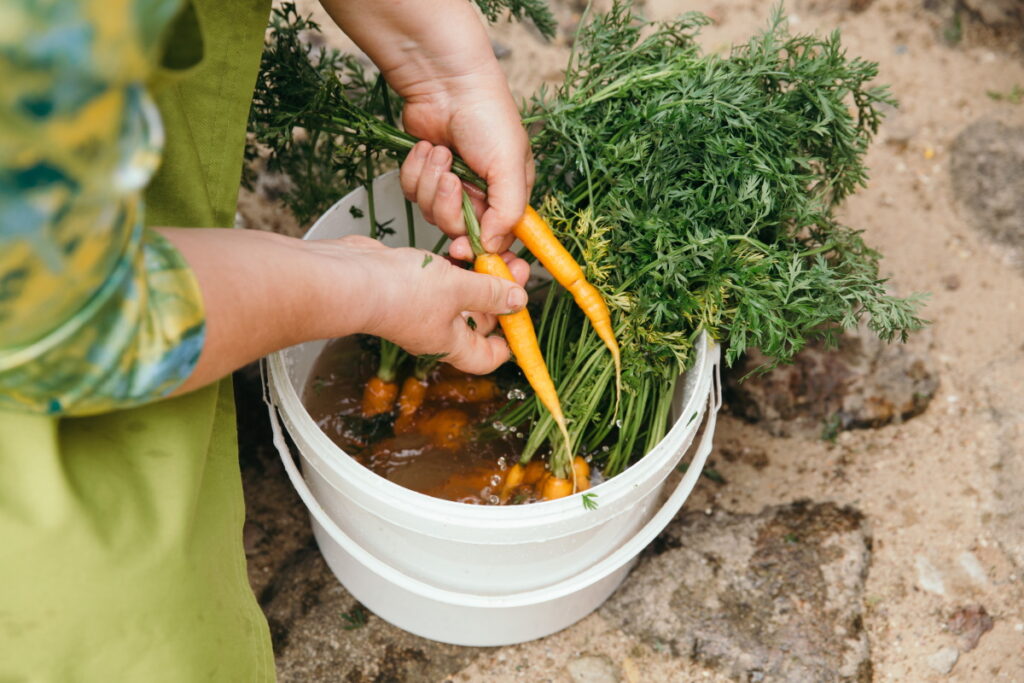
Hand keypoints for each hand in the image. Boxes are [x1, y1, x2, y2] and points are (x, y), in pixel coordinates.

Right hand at [306, 235, 529, 373]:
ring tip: (491, 251)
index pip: (487, 358)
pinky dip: (454, 264)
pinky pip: (442, 277)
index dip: (508, 344)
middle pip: (479, 320)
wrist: (350, 277)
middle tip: (514, 267)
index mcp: (451, 343)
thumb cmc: (400, 292)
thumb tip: (518, 301)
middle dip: (500, 294)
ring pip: (461, 294)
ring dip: (478, 274)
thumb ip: (490, 293)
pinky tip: (460, 247)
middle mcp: (436, 330)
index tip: (521, 318)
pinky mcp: (409, 284)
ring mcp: (421, 307)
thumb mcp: (458, 290)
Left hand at [398, 82, 533, 260]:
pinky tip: (426, 148)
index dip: (477, 248)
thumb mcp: (509, 165)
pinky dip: (415, 171)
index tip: (461, 249)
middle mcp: (479, 195)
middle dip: (448, 205)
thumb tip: (492, 247)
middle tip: (452, 178)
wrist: (446, 82)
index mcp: (508, 196)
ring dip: (431, 182)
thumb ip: (508, 211)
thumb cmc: (487, 117)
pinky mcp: (423, 175)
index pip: (495, 240)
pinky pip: (411, 193)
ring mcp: (449, 187)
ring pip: (430, 213)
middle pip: (457, 230)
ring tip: (440, 151)